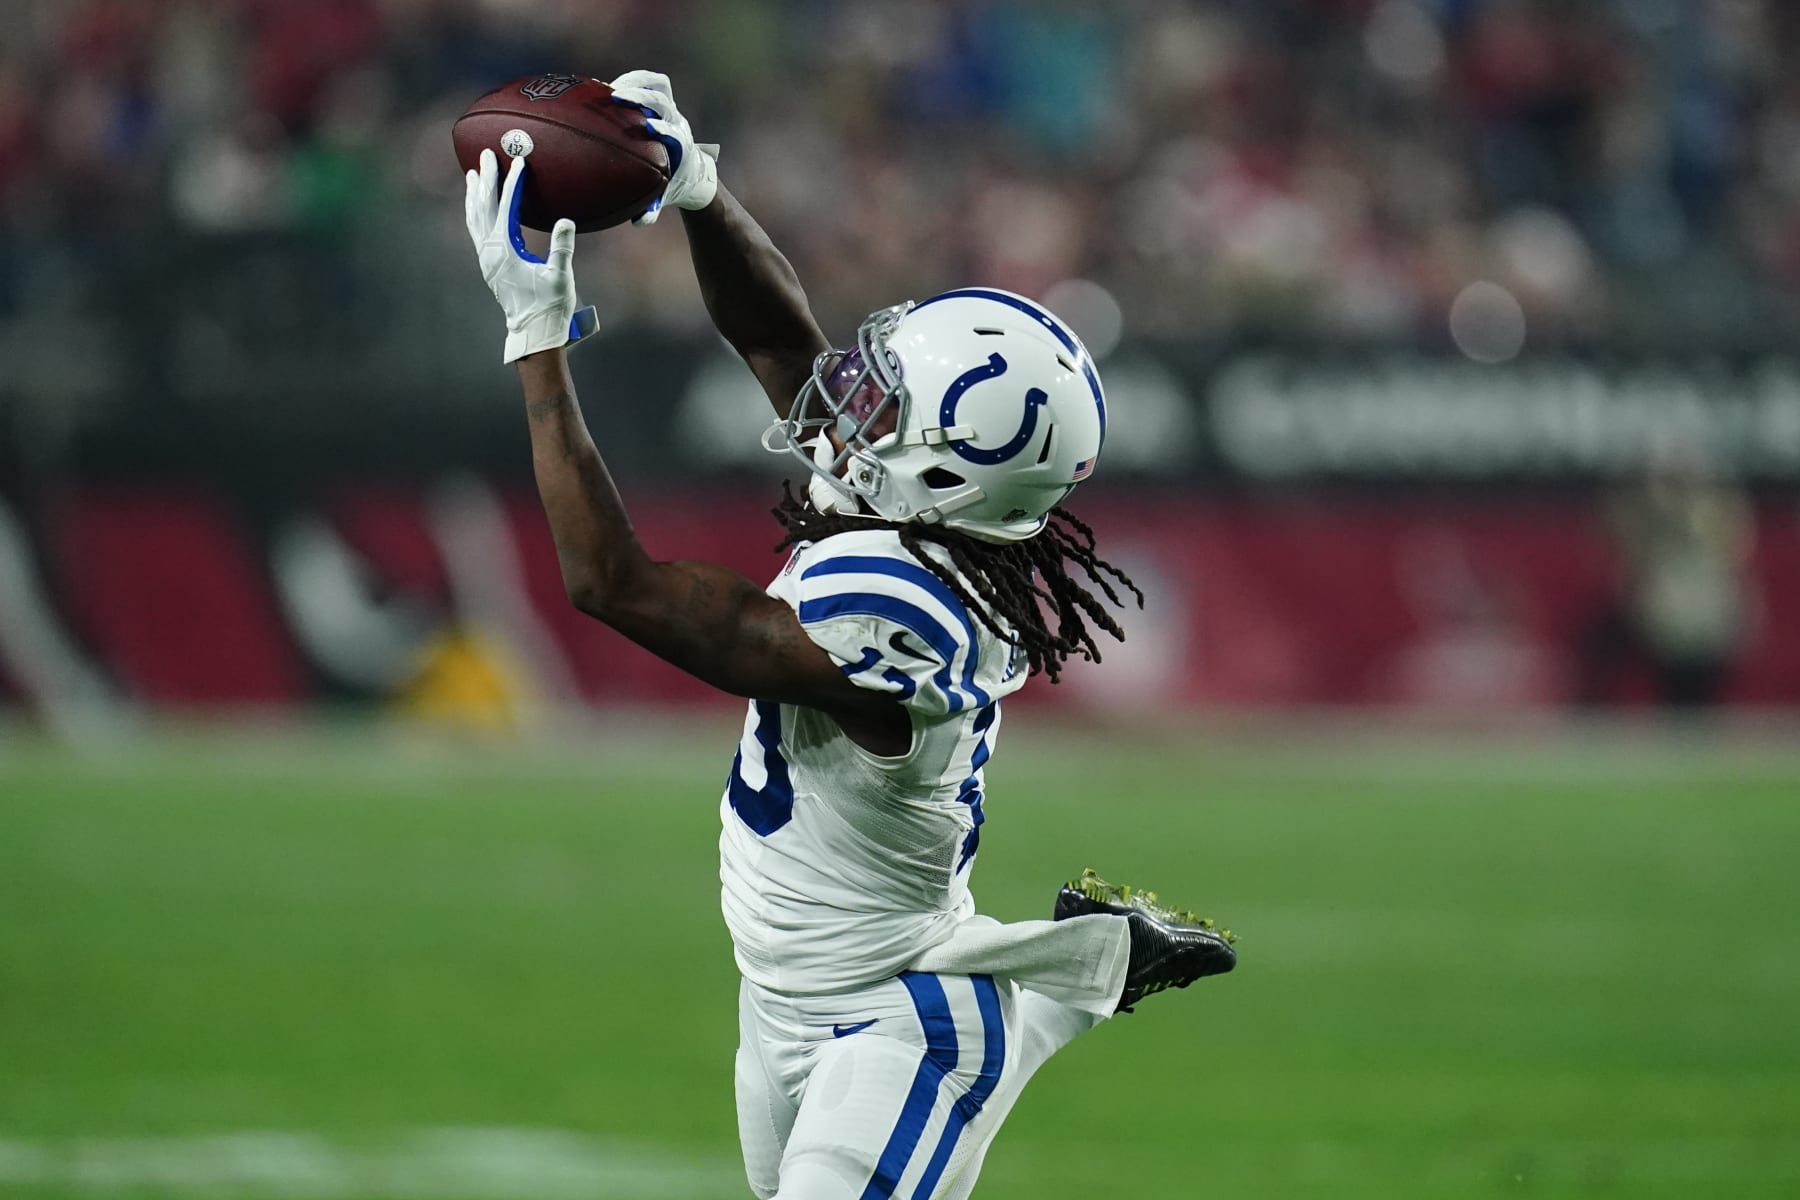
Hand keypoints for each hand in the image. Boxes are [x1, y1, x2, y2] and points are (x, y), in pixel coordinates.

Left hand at [463, 148, 598, 363]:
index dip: (514, 184)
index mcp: (506, 252)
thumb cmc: (549, 307)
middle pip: (484, 207)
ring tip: (473, 174)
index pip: (508, 209)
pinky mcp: (489, 264)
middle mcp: (490, 252)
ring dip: (475, 194)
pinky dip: (475, 213)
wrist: (534, 331)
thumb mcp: (559, 278)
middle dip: (486, 179)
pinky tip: (476, 205)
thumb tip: (565, 221)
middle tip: (485, 154)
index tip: (519, 163)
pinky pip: (476, 231)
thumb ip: (562, 249)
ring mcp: (486, 258)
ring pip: (475, 218)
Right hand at [609, 70, 719, 224]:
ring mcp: (671, 111)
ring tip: (612, 87)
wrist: (693, 172)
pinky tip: (611, 85)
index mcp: (680, 147)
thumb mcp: (664, 198)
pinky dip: (635, 79)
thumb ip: (652, 209)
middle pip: (665, 103)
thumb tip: (638, 221)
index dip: (664, 128)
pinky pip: (653, 83)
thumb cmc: (673, 186)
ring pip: (660, 86)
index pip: (675, 132)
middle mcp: (677, 124)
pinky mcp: (663, 101)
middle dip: (643, 97)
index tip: (649, 128)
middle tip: (618, 97)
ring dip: (638, 82)